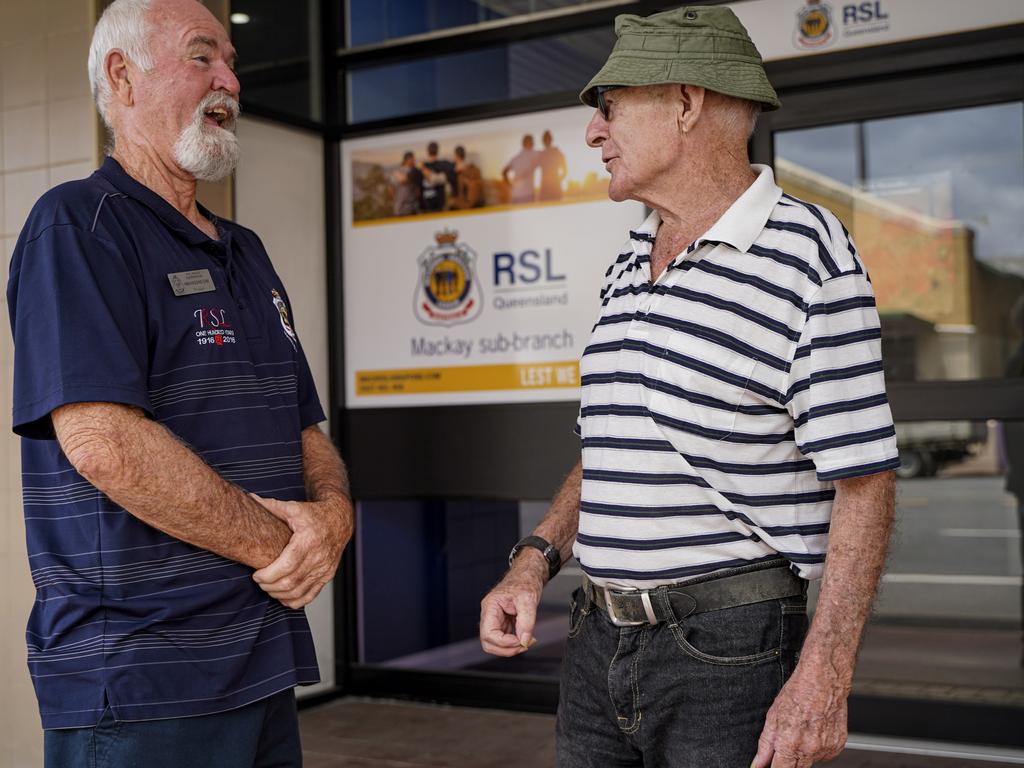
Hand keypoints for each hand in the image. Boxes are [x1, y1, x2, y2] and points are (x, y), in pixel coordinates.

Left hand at [251, 493, 352, 608]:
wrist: (339, 520)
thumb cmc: (314, 514)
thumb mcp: (293, 508)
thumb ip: (271, 506)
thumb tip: (249, 499)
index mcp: (308, 540)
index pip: (287, 566)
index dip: (268, 575)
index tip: (256, 574)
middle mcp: (319, 556)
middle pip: (290, 582)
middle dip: (270, 586)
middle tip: (259, 581)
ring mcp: (324, 568)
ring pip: (299, 592)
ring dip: (279, 594)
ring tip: (268, 587)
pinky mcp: (327, 575)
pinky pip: (310, 596)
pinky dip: (295, 601)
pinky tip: (283, 596)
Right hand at [479, 552, 545, 655]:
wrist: (529, 574)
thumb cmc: (525, 581)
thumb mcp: (528, 599)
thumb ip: (526, 621)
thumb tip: (524, 640)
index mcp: (490, 606)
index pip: (488, 634)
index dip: (504, 643)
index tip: (520, 641)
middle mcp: (490, 614)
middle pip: (488, 642)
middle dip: (506, 649)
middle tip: (524, 645)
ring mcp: (496, 619)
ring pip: (496, 643)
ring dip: (511, 648)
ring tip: (527, 641)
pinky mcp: (504, 622)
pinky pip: (505, 638)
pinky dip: (515, 642)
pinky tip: (526, 637)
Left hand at [752, 667, 847, 767]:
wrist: (824, 681)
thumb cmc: (798, 694)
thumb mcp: (773, 717)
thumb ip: (765, 745)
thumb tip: (758, 763)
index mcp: (790, 744)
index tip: (771, 765)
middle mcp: (809, 750)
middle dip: (788, 762)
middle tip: (788, 741)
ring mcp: (825, 749)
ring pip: (811, 761)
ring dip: (804, 752)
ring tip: (803, 729)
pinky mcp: (837, 746)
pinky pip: (824, 754)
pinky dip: (818, 747)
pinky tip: (815, 730)